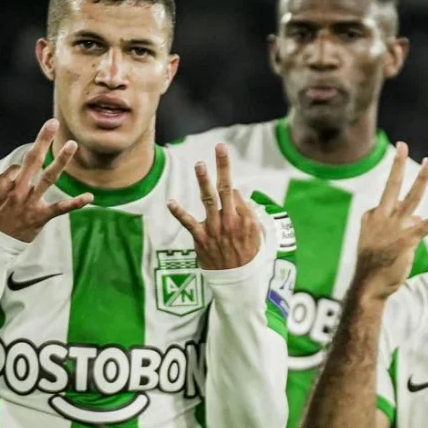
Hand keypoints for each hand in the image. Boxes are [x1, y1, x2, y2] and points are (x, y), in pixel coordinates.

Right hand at [0, 119, 92, 242]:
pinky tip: (90, 197)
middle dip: (43, 140)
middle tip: (53, 123)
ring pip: (48, 177)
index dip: (24, 167)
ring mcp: (30, 203)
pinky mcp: (40, 217)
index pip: (19, 165)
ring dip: (61, 160)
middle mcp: (18, 190)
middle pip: (32, 159)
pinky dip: (76, 203)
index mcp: (3, 184)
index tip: (24, 175)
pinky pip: (60, 208)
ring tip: (72, 144)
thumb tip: (14, 173)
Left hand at [168, 144, 261, 269]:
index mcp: (245, 218)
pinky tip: (170, 202)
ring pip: (208, 199)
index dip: (229, 187)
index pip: (235, 193)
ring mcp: (215, 228)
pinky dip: (179, 213)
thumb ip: (247, 213)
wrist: (237, 280)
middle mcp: (230, 220)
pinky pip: (189, 223)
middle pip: (226, 188)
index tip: (225, 183)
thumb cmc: (247, 255)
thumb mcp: (257, 233)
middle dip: (223, 166)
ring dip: (203, 181)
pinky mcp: (201, 238)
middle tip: (220, 147)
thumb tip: (237, 193)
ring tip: (200, 164)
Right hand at [353, 142, 427, 300]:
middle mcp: (381, 217)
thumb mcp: (378, 240)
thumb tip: (417, 216)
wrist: (369, 284)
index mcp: (371, 216)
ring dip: (421, 179)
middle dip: (396, 164)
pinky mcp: (407, 239)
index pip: (387, 201)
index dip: (397, 211)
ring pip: (410, 198)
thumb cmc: (374, 265)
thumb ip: (397, 225)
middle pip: (390, 186)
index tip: (394, 229)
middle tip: (402, 146)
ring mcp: (394, 227)